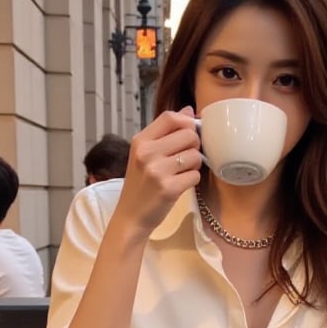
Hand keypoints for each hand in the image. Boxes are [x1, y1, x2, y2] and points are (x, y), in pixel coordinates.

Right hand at [114, 108, 201, 238]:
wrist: (131, 216)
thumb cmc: (140, 184)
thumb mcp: (145, 154)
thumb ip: (166, 132)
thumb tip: (189, 111)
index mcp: (140, 141)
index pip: (170, 117)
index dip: (186, 122)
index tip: (189, 133)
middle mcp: (147, 153)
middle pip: (189, 134)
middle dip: (194, 146)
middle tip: (184, 158)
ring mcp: (157, 171)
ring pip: (195, 155)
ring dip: (194, 165)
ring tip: (181, 172)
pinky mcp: (169, 188)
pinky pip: (195, 175)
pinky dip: (192, 180)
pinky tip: (180, 185)